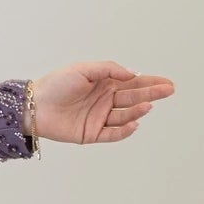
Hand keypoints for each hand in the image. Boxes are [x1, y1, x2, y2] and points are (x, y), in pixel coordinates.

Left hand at [30, 62, 174, 144]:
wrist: (34, 105)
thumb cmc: (56, 84)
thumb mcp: (83, 69)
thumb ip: (108, 69)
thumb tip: (132, 74)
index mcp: (104, 84)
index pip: (132, 83)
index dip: (150, 83)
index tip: (167, 82)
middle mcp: (105, 101)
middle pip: (133, 98)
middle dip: (151, 94)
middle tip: (168, 90)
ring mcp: (99, 118)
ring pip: (124, 115)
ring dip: (137, 110)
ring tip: (148, 105)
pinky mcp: (91, 134)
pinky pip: (112, 134)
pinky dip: (124, 130)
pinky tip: (134, 123)